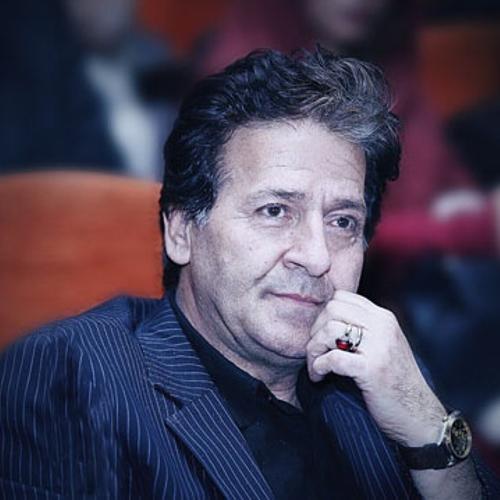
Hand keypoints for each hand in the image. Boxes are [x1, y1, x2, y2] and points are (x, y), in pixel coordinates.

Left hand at [306, 290, 445, 446]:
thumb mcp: (384, 345)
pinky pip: (332, 358)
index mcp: (384, 317)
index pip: (341, 297)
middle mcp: (383, 326)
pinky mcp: (372, 370)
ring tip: (316, 367)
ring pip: (328, 330)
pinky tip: (319, 377)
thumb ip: (364, 328)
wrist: (420, 417)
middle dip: (315, 331)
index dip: (323, 315)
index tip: (321, 335)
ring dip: (313, 350)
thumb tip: (326, 319)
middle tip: (316, 352)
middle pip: (331, 309)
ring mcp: (379, 347)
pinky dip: (318, 367)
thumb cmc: (395, 383)